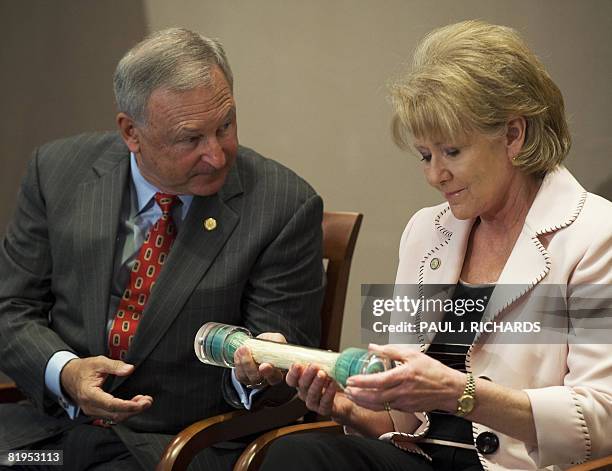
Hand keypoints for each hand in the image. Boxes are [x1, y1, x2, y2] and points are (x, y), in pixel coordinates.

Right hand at [60, 356, 152, 422]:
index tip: (141, 403)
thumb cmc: (83, 369)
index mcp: (89, 394)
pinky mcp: (96, 411)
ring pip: (114, 418)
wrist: (68, 376)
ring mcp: (92, 411)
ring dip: (131, 411)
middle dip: (133, 410)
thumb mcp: (98, 362)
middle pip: (114, 415)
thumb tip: (129, 369)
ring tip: (144, 401)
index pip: (110, 405)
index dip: (127, 406)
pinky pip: (111, 416)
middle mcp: (90, 406)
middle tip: (147, 401)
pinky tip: (134, 404)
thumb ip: (114, 365)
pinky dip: (124, 411)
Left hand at [234, 332, 285, 387]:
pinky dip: (238, 362)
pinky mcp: (244, 378)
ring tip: (243, 349)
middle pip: (259, 379)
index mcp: (278, 371)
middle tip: (251, 356)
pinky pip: (240, 375)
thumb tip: (277, 342)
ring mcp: (255, 380)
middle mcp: (267, 379)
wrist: (257, 345)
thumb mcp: (277, 339)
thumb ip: (278, 341)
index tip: (265, 365)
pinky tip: (239, 352)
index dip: (270, 373)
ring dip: (244, 362)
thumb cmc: (269, 344)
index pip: (276, 377)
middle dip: (252, 369)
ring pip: (248, 377)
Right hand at [286, 363, 352, 424]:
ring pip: (312, 395)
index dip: (293, 373)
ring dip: (317, 383)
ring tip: (323, 374)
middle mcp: (306, 393)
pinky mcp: (324, 410)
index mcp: (302, 382)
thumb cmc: (333, 380)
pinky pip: (325, 403)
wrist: (347, 396)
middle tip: (314, 366)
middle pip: (302, 385)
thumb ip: (321, 362)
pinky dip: (329, 393)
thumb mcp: (326, 368)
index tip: (297, 365)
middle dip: (308, 375)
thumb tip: (323, 352)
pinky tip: (333, 385)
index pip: (292, 379)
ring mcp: (314, 403)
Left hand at [343, 344, 463, 412]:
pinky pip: (386, 408)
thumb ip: (390, 350)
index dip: (362, 382)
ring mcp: (404, 402)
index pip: (378, 381)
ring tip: (352, 396)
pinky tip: (368, 400)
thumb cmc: (434, 372)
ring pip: (379, 405)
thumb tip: (372, 346)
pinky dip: (374, 405)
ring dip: (363, 402)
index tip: (350, 379)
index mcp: (403, 376)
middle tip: (346, 390)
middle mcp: (402, 392)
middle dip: (357, 395)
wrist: (451, 390)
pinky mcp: (406, 409)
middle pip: (374, 397)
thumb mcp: (413, 354)